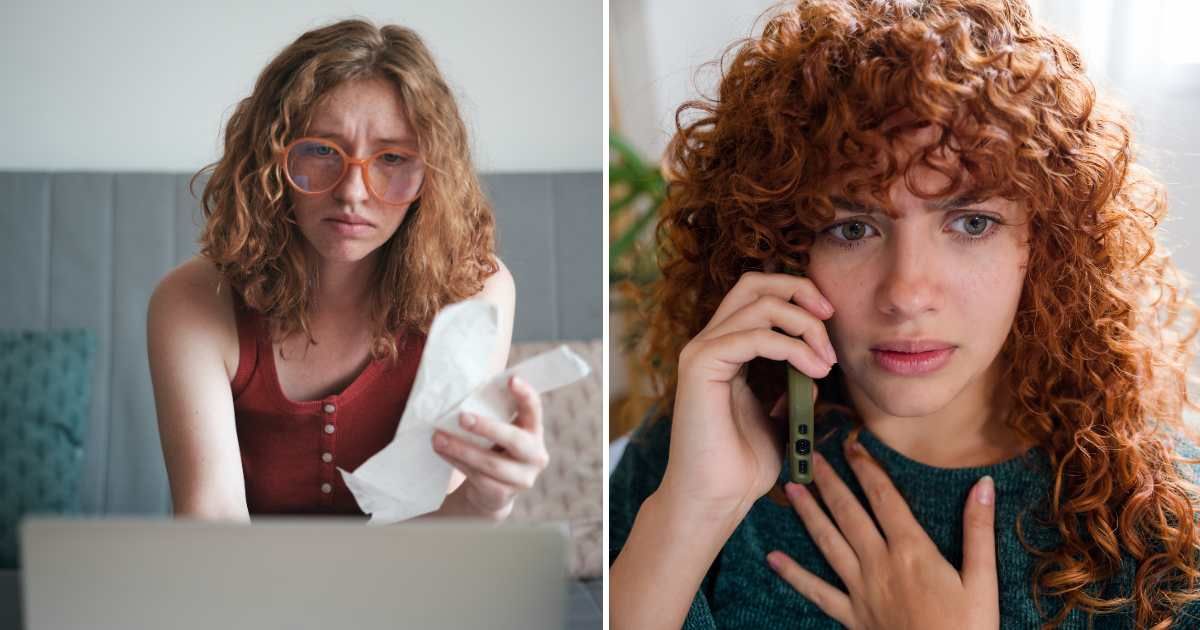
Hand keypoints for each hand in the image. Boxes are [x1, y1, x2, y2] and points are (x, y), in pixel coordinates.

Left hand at [431, 376, 549, 518]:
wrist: (493, 492)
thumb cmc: (493, 449)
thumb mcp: (499, 430)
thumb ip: (492, 414)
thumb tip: (460, 392)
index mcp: (534, 430)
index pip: (534, 409)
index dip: (525, 394)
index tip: (511, 379)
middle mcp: (536, 455)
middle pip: (514, 440)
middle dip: (487, 427)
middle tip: (461, 417)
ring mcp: (523, 478)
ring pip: (491, 463)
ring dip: (461, 449)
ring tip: (438, 438)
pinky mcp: (504, 495)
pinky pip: (479, 478)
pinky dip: (457, 463)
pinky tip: (443, 452)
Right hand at [658, 272, 837, 524]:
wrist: (716, 498)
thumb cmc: (742, 465)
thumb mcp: (780, 418)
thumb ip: (792, 387)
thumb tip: (816, 365)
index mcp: (725, 349)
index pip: (757, 294)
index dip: (797, 294)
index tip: (830, 320)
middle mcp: (709, 342)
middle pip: (754, 282)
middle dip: (800, 290)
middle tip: (830, 317)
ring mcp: (701, 350)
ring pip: (761, 304)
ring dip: (805, 326)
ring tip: (826, 361)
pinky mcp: (700, 365)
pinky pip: (755, 336)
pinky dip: (793, 348)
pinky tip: (813, 370)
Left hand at [766, 440, 998, 629]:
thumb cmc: (968, 629)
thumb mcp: (983, 580)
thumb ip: (979, 531)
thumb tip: (984, 485)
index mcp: (912, 550)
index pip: (884, 497)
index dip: (867, 468)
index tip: (851, 444)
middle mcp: (879, 563)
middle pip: (849, 513)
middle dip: (830, 482)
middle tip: (811, 456)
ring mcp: (861, 589)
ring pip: (828, 542)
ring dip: (808, 513)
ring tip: (790, 488)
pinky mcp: (851, 615)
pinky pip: (816, 592)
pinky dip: (793, 574)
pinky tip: (773, 559)